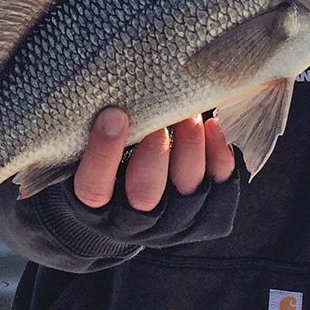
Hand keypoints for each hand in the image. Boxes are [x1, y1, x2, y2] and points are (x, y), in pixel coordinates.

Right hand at [73, 108, 235, 210]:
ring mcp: (172, 222)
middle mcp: (132, 222)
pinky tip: (212, 126)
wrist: (131, 195)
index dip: (102, 154)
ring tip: (188, 115)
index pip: (93, 189)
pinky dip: (219, 157)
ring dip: (189, 148)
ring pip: (187, 192)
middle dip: (154, 153)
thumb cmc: (107, 160)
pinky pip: (221, 190)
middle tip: (158, 120)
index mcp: (94, 208)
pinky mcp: (206, 214)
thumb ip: (95, 129)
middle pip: (145, 196)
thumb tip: (112, 88)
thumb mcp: (88, 150)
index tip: (113, 114)